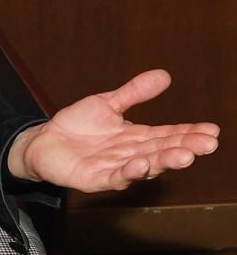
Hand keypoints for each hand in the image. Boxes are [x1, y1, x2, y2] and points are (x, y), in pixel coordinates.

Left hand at [8, 69, 219, 191]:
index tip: (213, 130)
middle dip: (186, 147)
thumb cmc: (77, 125)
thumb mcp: (108, 103)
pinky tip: (141, 164)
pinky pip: (115, 177)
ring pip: (145, 166)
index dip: (190, 133)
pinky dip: (129, 172)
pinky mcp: (95, 179)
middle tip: (208, 144)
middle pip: (163, 151)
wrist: (43, 141)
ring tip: (184, 154)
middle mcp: (131, 154)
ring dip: (164, 161)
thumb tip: (164, 75)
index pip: (169, 134)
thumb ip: (134, 92)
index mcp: (138, 137)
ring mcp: (115, 168)